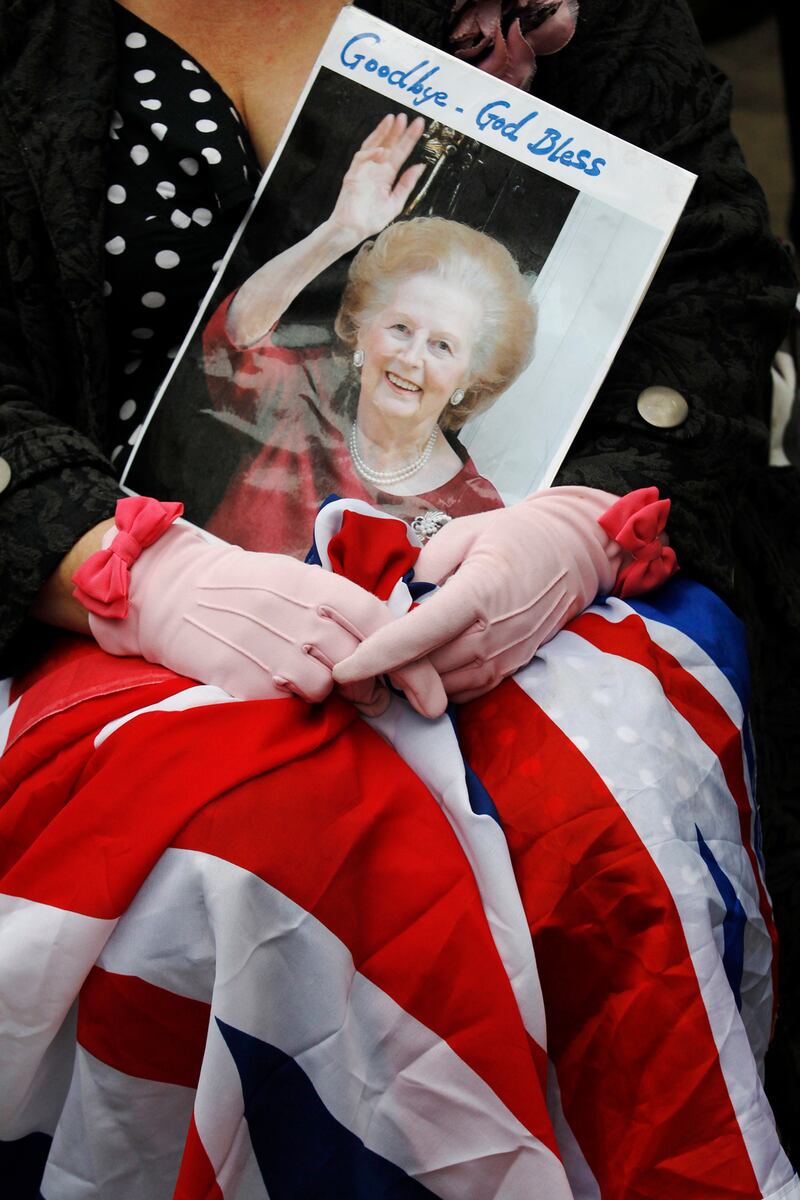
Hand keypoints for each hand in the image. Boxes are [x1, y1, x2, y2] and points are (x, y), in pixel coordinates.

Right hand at [82, 521, 446, 716]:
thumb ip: (339, 607)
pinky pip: (285, 704)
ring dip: (329, 694)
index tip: (431, 690)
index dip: (411, 659)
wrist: (169, 592)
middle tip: (374, 695)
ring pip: (324, 688)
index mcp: (310, 583)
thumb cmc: (243, 587)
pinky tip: (278, 686)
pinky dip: (290, 704)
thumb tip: (391, 644)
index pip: (377, 621)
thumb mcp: (292, 577)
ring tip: (312, 682)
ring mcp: (262, 646)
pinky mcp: (237, 678)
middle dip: (375, 687)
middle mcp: (290, 613)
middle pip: (357, 662)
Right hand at [329, 113, 426, 243]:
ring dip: (383, 132)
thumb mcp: (396, 202)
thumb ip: (407, 183)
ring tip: (393, 120)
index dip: (409, 139)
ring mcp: (364, 170)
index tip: (420, 126)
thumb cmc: (371, 220)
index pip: (400, 153)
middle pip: (388, 145)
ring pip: (373, 145)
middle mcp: (376, 169)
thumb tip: (420, 166)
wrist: (353, 231)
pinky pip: (360, 158)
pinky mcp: (352, 174)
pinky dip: (370, 153)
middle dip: (397, 131)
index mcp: (387, 175)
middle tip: (407, 117)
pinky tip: (381, 150)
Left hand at [334, 487, 674, 702]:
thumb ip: (421, 567)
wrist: (572, 553)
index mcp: (476, 594)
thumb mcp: (462, 533)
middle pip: (422, 670)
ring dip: (408, 679)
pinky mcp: (506, 671)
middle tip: (354, 654)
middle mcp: (490, 635)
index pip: (416, 636)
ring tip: (384, 658)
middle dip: (383, 669)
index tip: (341, 669)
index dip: (375, 657)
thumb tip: (389, 600)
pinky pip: (458, 692)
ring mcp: (501, 658)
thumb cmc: (512, 536)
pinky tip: (420, 661)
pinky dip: (434, 683)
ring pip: (438, 688)